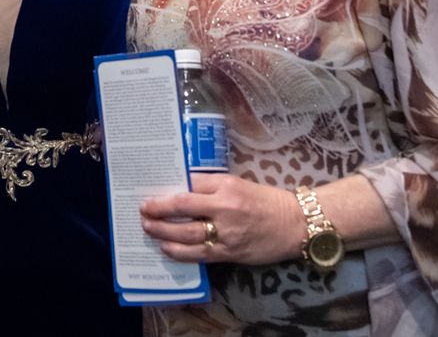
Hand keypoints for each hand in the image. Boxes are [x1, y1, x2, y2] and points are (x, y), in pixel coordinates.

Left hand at [139, 173, 303, 265]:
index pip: (189, 184)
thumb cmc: (266, 201)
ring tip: (148, 229)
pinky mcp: (230, 252)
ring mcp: (226, 232)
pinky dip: (179, 252)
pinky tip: (166, 248)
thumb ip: (212, 186)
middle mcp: (224, 207)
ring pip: (186, 233)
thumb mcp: (238, 184)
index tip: (152, 191)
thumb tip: (182, 188)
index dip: (169, 189)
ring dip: (163, 232)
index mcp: (226, 185)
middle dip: (158, 210)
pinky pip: (199, 253)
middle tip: (142, 210)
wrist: (295, 224)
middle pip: (182, 207)